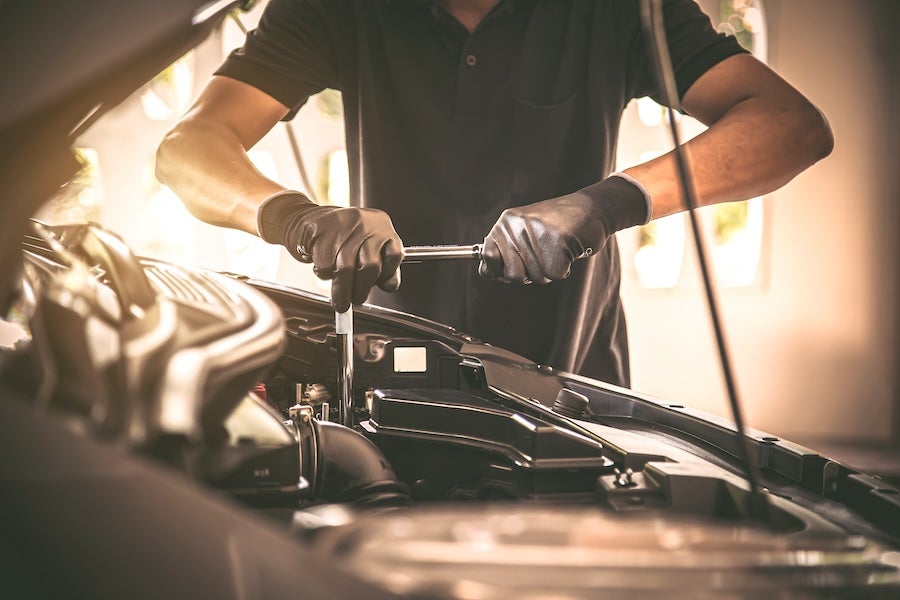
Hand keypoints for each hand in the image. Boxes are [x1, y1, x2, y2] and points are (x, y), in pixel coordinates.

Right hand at [258, 193, 402, 311]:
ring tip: (341, 300)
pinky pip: (326, 266)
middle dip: (362, 289)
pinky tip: (325, 273)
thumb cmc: (339, 237)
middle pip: (370, 265)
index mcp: (381, 224)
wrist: (303, 217)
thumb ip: (382, 263)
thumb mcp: (367, 244)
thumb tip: (388, 285)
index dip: (388, 274)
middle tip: (356, 299)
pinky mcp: (320, 232)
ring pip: (347, 268)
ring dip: (343, 290)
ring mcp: (342, 225)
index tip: (379, 285)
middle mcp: (364, 222)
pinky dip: (325, 276)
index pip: (394, 255)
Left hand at [479, 176, 649, 283]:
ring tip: (556, 248)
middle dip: (529, 274)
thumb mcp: (524, 231)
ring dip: (548, 270)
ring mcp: (537, 234)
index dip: (499, 271)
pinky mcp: (557, 243)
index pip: (487, 258)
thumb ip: (504, 250)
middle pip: (512, 275)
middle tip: (542, 256)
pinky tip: (567, 250)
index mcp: (506, 223)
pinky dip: (563, 269)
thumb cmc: (556, 225)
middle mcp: (518, 227)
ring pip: (536, 277)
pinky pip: (555, 275)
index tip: (514, 267)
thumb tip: (486, 273)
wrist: (591, 208)